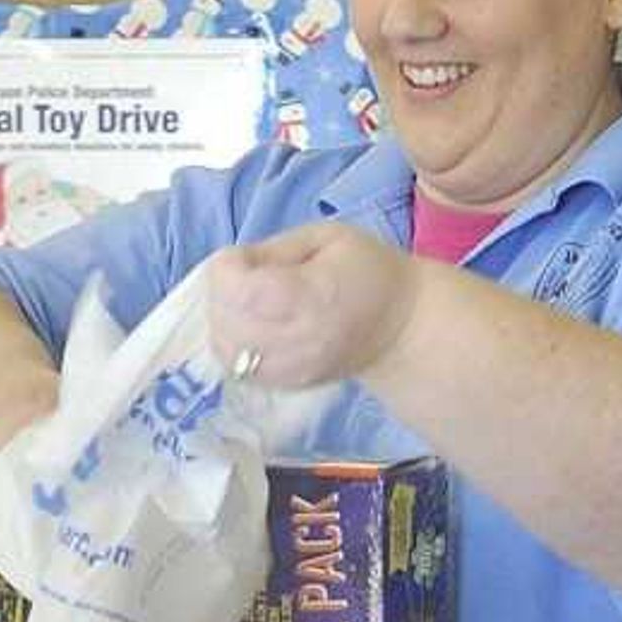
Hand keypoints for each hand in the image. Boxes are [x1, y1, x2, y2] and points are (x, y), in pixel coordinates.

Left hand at [205, 221, 425, 390]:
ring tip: (244, 301)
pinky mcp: (287, 384)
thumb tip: (237, 266)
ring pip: (226, 349)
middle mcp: (299, 338)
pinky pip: (237, 369)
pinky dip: (231, 344)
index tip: (242, 256)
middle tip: (243, 276)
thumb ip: (276, 248)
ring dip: (222, 319)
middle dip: (221, 292)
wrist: (400, 329)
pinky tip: (249, 325)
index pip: (243, 290)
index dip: (226, 268)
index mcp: (312, 294)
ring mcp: (292, 368)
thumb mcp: (328, 237)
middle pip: (228, 320)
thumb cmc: (368, 271)